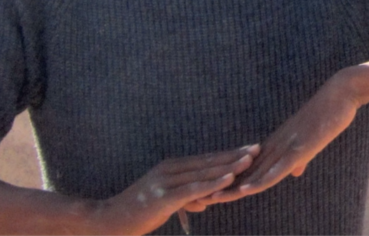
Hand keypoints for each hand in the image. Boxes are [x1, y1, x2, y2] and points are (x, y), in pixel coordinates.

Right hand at [94, 145, 258, 234]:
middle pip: (208, 161)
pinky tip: (228, 179)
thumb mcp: (166, 203)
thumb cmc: (139, 213)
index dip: (228, 153)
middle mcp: (170, 169)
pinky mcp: (164, 196)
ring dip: (228, 165)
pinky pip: (192, 188)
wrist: (111, 220)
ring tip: (248, 160)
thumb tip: (206, 201)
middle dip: (234, 155)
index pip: (206, 159)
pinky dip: (212, 183)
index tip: (249, 148)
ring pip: (203, 172)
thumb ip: (187, 199)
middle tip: (257, 148)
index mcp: (171, 168)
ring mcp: (166, 181)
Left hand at [197, 70, 363, 206]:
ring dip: (234, 187)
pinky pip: (276, 168)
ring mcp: (286, 147)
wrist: (342, 93)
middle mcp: (276, 145)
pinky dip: (260, 180)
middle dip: (224, 186)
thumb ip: (300, 158)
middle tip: (200, 199)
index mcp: (278, 145)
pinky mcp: (299, 149)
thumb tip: (295, 173)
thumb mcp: (312, 143)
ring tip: (213, 198)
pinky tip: (245, 190)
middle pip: (246, 172)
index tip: (214, 193)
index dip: (232, 183)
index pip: (250, 169)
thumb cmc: (330, 116)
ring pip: (255, 172)